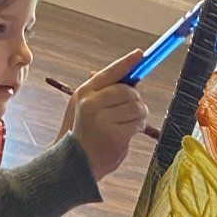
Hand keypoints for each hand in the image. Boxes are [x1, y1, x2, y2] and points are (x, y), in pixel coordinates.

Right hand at [64, 53, 149, 178]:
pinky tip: (130, 133)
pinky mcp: (114, 135)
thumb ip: (107, 93)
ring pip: (137, 107)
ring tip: (130, 123)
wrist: (75, 163)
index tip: (140, 54)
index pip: (110, 72)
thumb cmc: (86, 132)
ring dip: (140, 115)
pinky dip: (139, 127)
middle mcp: (92, 104)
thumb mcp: (89, 108)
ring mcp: (102, 120)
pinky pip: (137, 123)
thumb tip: (134, 80)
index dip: (127, 62)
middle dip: (136, 100)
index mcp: (85, 93)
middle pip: (129, 91)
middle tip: (133, 111)